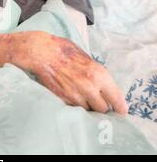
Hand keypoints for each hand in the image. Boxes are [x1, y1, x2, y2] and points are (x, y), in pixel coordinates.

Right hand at [12, 31, 127, 114]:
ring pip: (88, 110)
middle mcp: (90, 88)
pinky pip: (75, 108)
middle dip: (102, 107)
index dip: (120, 107)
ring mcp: (75, 95)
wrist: (41, 52)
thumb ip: (96, 72)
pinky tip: (72, 96)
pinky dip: (75, 105)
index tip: (120, 111)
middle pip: (103, 109)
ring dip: (88, 107)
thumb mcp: (86, 57)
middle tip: (99, 103)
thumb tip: (103, 84)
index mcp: (99, 75)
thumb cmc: (63, 50)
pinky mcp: (63, 99)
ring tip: (84, 99)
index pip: (116, 100)